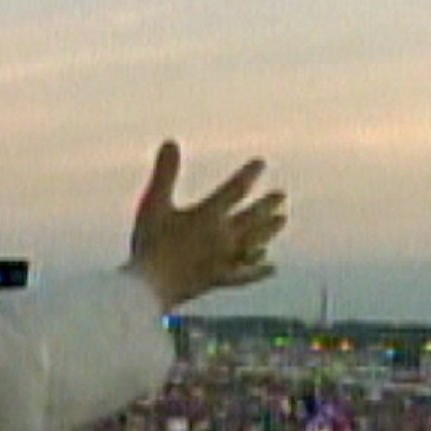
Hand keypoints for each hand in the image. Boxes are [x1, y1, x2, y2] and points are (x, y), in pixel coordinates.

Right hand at [123, 140, 287, 310]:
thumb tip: (171, 142)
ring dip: (269, 230)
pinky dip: (259, 269)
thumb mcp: (153, 204)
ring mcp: (224, 260)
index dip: (248, 175)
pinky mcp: (219, 280)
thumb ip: (164, 174)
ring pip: (254, 242)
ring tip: (282, 221)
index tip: (260, 164)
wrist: (148, 288)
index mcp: (208, 216)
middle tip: (282, 196)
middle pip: (252, 218)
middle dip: (267, 205)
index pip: (235, 191)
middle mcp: (223, 237)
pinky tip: (271, 267)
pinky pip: (245, 274)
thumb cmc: (149, 244)